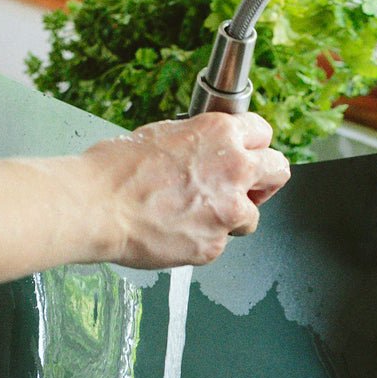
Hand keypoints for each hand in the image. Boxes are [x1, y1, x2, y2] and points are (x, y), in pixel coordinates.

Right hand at [81, 112, 290, 268]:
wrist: (97, 206)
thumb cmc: (116, 170)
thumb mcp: (163, 135)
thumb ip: (199, 145)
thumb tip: (208, 153)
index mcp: (220, 133)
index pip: (263, 133)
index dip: (255, 147)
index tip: (250, 157)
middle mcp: (234, 168)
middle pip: (279, 170)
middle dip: (266, 180)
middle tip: (249, 189)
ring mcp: (229, 209)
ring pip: (253, 216)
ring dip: (232, 217)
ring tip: (197, 215)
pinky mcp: (216, 243)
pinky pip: (221, 243)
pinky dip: (203, 240)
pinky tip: (177, 230)